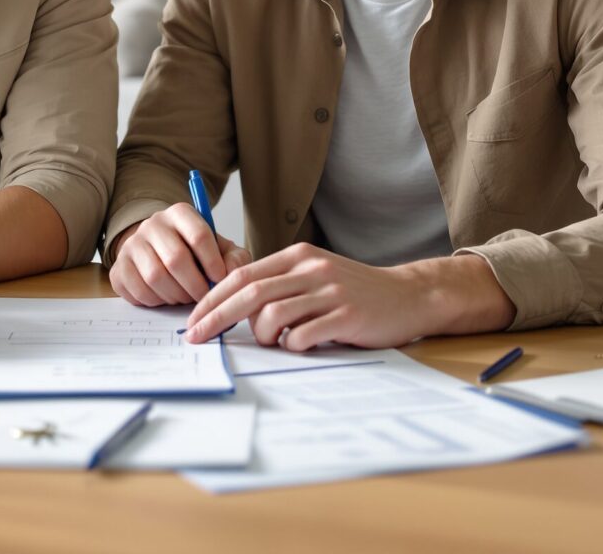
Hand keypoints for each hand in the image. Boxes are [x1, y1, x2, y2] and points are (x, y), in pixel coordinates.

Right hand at [109, 203, 252, 307]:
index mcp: (180, 213)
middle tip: (204, 297)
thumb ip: (235, 258)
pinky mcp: (118, 268)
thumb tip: (230, 274)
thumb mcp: (221, 250)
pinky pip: (139, 291)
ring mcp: (131, 245)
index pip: (199, 235)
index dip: (213, 262)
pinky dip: (157, 301)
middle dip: (195, 285)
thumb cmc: (196, 254)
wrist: (159, 253)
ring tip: (186, 297)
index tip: (220, 279)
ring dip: (176, 295)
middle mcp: (152, 224)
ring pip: (156, 277)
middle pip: (176, 258)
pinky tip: (166, 296)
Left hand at [184, 246, 516, 347]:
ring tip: (275, 341)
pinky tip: (303, 344)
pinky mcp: (346, 316)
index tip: (193, 321)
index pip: (241, 276)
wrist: (409, 296)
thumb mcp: (314, 277)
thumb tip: (235, 311)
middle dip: (216, 318)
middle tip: (197, 338)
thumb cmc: (355, 292)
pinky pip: (303, 336)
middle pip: (249, 294)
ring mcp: (330, 292)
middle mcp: (311, 269)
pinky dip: (292, 346)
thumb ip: (279, 287)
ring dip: (263, 336)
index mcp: (297, 257)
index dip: (212, 299)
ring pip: (273, 316)